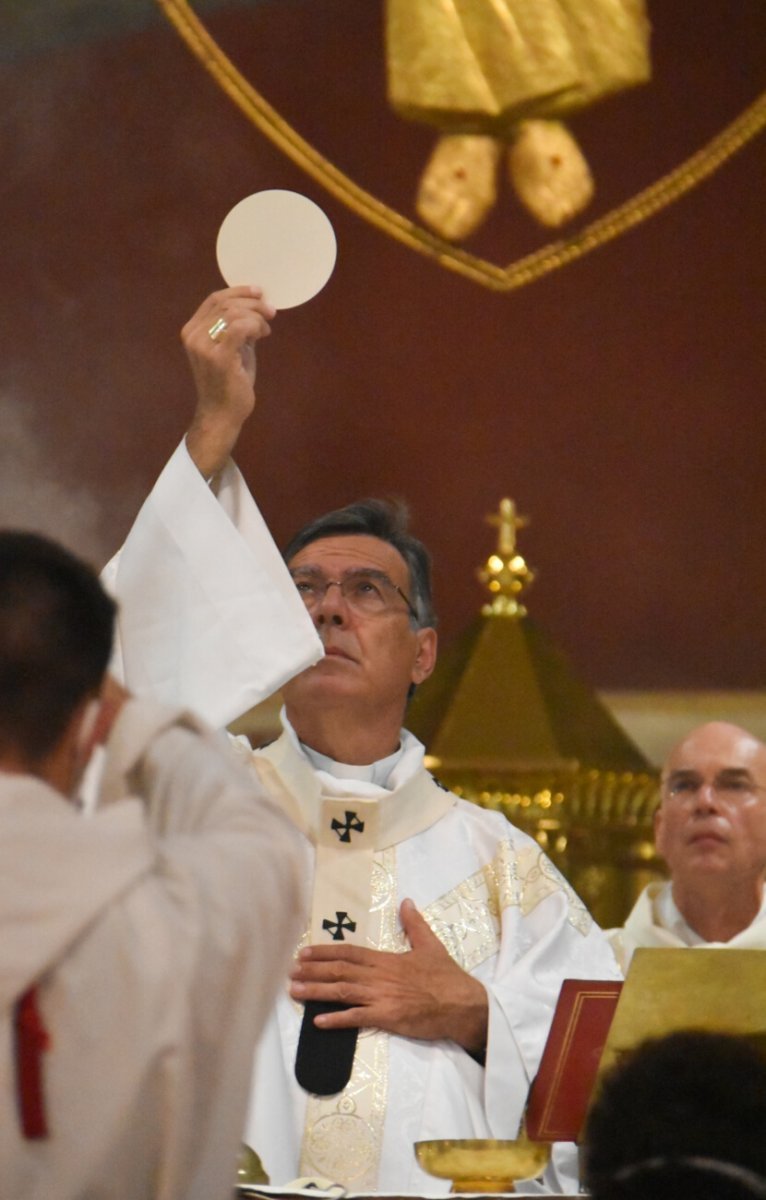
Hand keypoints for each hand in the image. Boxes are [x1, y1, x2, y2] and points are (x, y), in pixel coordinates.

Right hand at [181, 286, 275, 476]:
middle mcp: (192, 335)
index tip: (259, 293)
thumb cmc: (228, 384)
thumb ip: (237, 328)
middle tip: (270, 311)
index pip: (214, 299)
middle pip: (225, 303)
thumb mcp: (232, 348)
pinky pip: (241, 328)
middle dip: (252, 302)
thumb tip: (255, 308)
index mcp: (192, 330)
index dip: (239, 291)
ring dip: (256, 316)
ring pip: (234, 313)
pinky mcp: (219, 357)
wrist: (222, 415)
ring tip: (266, 329)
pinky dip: (255, 326)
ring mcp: (203, 346)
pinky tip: (263, 334)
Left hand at [289, 898, 487, 1052]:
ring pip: (342, 992)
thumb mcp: (430, 945)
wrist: (463, 1004)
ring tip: (294, 991)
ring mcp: (381, 997)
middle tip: (289, 970)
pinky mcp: (387, 1018)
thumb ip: (415, 924)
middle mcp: (379, 976)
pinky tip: (318, 1021)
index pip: (349, 952)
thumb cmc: (446, 977)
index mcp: (386, 959)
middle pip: (339, 971)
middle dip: (312, 970)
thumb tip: (406, 902)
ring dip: (316, 991)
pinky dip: (336, 1019)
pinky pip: (357, 1018)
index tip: (304, 952)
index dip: (325, 952)